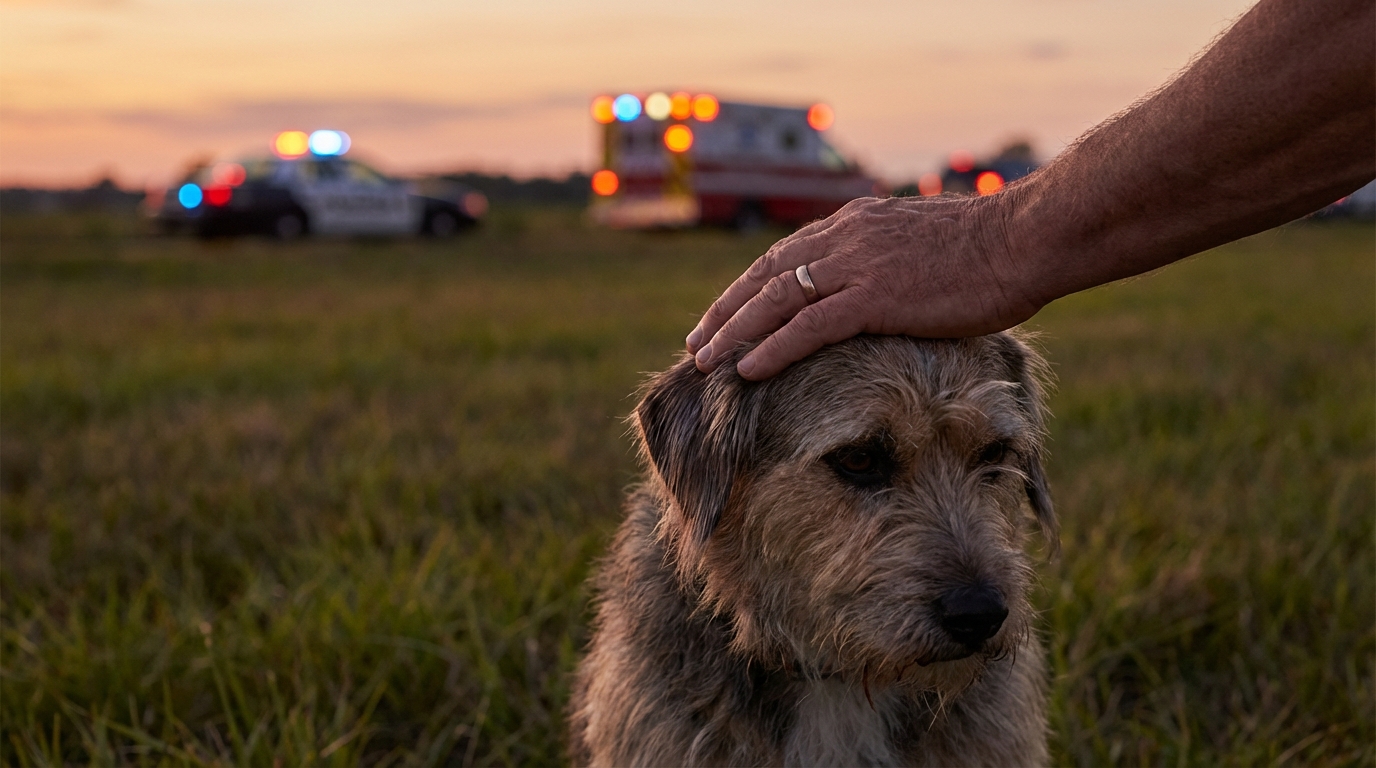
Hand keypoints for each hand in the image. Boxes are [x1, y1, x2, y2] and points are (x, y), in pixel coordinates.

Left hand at [685, 194, 1043, 379]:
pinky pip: (808, 327)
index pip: (786, 256)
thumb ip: (894, 261)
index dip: (750, 288)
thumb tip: (891, 286)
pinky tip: (748, 369)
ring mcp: (858, 266)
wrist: (1027, 238)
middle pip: (767, 276)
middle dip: (727, 312)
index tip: (726, 314)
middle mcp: (847, 238)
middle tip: (697, 345)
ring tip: (705, 363)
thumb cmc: (993, 248)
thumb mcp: (928, 245)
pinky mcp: (875, 296)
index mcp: (857, 224)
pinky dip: (772, 348)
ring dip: (735, 333)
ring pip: (776, 301)